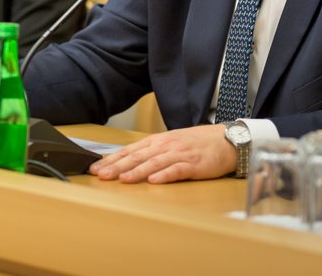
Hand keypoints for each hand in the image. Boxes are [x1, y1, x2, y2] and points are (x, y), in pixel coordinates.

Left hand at [89, 124, 234, 183]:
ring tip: (123, 179)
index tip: (95, 168)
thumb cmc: (196, 143)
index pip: (129, 150)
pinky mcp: (194, 165)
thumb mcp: (170, 143)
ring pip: (153, 163)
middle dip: (117, 166)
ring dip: (137, 171)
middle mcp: (165, 145)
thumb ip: (151, 151)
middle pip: (137, 156)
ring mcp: (179, 154)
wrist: (225, 140)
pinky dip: (164, 175)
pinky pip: (177, 170)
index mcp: (157, 141)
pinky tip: (154, 181)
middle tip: (101, 175)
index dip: (112, 159)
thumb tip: (127, 160)